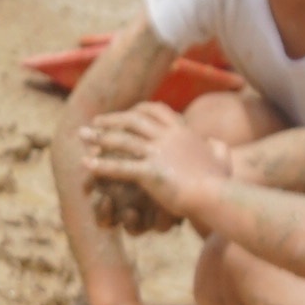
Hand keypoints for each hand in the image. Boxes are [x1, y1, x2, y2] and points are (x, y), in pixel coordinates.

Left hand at [76, 105, 225, 218]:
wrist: (216, 194)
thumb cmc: (220, 182)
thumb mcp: (222, 158)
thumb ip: (218, 148)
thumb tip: (215, 143)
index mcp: (182, 131)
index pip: (156, 110)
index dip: (138, 110)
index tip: (125, 113)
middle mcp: (168, 137)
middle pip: (134, 120)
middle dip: (112, 119)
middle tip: (95, 122)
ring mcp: (158, 153)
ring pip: (122, 140)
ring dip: (99, 137)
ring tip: (82, 136)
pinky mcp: (150, 172)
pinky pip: (120, 167)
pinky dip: (100, 165)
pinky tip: (85, 164)